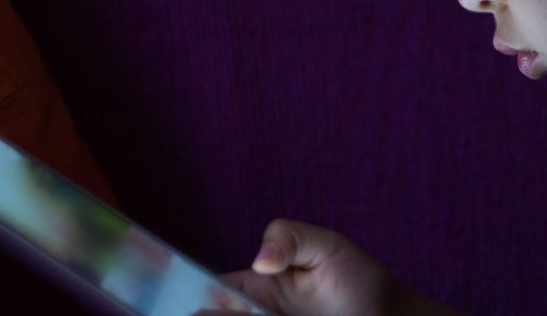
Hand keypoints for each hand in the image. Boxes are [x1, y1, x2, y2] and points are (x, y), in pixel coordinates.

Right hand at [210, 218, 461, 315]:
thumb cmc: (359, 280)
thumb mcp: (328, 247)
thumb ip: (291, 239)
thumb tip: (260, 259)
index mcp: (256, 288)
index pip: (212, 292)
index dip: (192, 296)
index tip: (187, 302)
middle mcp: (257, 314)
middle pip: (218, 312)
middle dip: (209, 312)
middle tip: (203, 311)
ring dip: (222, 315)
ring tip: (226, 312)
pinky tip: (239, 314)